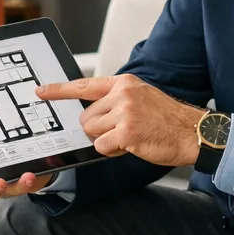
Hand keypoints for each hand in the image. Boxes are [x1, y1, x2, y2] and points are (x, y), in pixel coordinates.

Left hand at [40, 74, 204, 166]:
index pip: (85, 85)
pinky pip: (101, 146)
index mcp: (124, 83)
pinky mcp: (126, 133)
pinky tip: (132, 145)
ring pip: (91, 132)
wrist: (193, 132)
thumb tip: (90, 114)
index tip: (41, 91)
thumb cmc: (168, 119)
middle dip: (98, 129)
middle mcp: (122, 94)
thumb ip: (117, 100)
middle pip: (86, 117)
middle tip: (123, 130)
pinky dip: (113, 151)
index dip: (59, 90)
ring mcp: (124, 113)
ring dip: (106, 140)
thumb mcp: (142, 97)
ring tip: (130, 136)